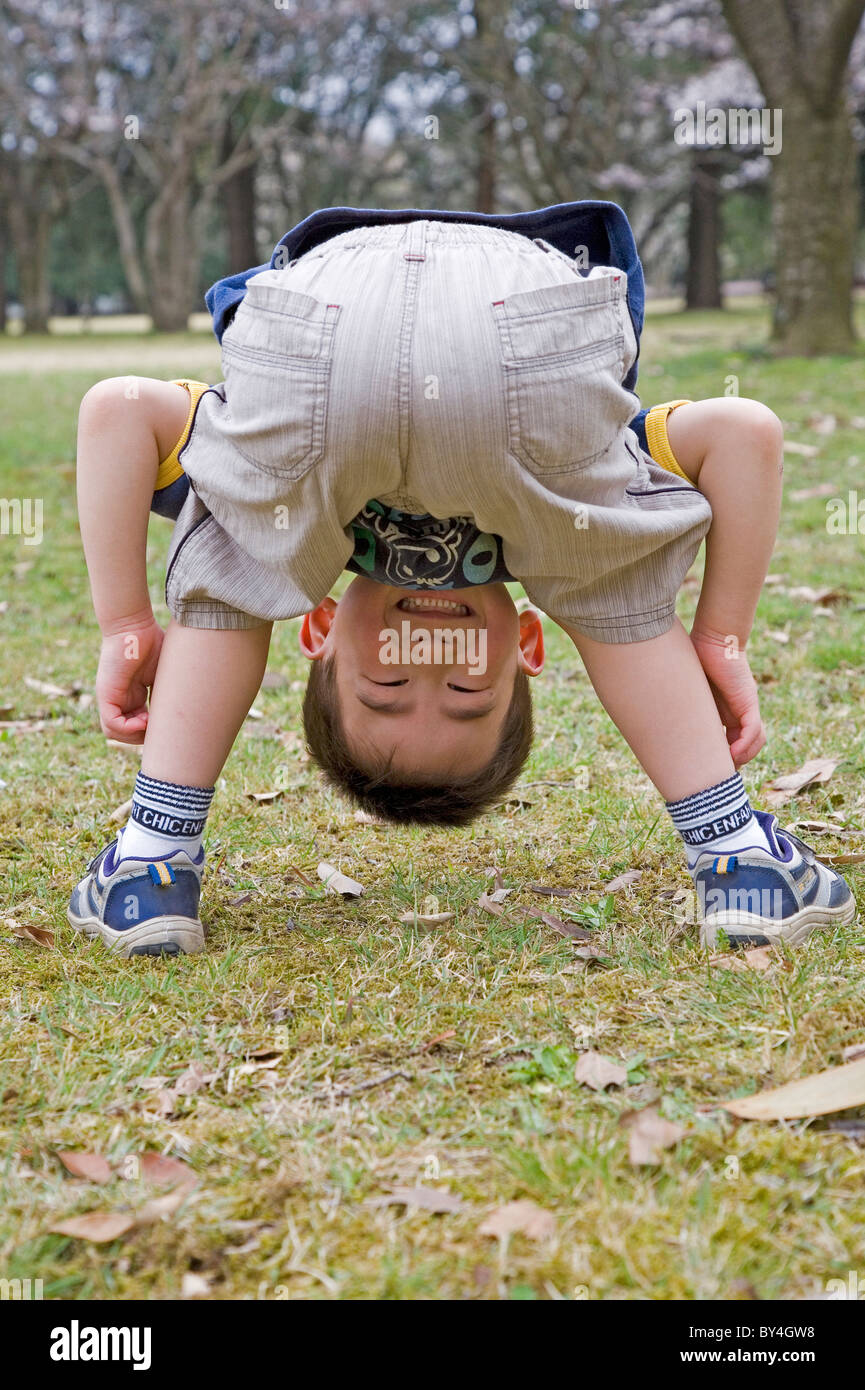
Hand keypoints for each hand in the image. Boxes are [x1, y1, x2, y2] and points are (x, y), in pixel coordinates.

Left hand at [95, 616, 164, 742]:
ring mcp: (111, 697)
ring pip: (114, 733)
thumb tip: (191, 704)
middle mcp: (119, 699)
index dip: (151, 730)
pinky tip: (144, 719)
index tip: (165, 722)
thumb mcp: (166, 672)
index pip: (137, 725)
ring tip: (150, 722)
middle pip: (125, 733)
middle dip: (143, 737)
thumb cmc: (152, 640)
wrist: (134, 624)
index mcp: (133, 695)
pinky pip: (111, 724)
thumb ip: (171, 689)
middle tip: (158, 727)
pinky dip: (127, 729)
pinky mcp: (106, 694)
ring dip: (134, 735)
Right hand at [690, 628, 765, 767]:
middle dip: (733, 764)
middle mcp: (739, 712)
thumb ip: (680, 702)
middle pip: (745, 747)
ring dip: (742, 757)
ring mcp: (746, 707)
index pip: (730, 742)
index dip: (721, 758)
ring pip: (754, 742)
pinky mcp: (748, 702)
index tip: (706, 768)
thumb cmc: (696, 656)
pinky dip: (744, 745)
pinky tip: (731, 754)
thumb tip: (648, 710)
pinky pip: (754, 731)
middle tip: (718, 776)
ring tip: (725, 766)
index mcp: (726, 711)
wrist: (714, 637)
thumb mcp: (686, 688)